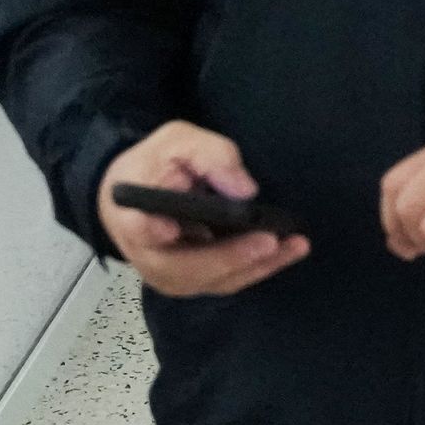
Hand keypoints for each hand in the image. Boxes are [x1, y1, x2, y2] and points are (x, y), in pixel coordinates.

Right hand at [98, 122, 310, 296]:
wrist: (134, 196)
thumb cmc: (154, 166)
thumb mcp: (176, 142)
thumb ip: (207, 155)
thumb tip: (243, 189)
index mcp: (130, 214)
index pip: (137, 228)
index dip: (150, 231)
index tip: (168, 229)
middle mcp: (147, 256)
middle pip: (184, 268)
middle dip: (229, 257)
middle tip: (269, 241)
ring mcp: (169, 275)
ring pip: (212, 280)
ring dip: (255, 266)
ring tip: (294, 245)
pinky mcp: (191, 282)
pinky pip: (225, 281)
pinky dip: (257, 268)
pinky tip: (286, 250)